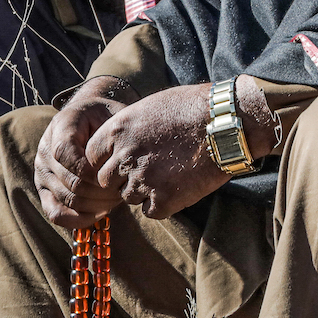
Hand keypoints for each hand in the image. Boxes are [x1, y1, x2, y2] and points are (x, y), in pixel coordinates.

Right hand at [34, 81, 131, 229]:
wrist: (90, 119)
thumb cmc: (106, 118)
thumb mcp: (113, 115)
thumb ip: (114, 133)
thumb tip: (121, 161)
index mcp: (61, 126)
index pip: (65, 153)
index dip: (91, 170)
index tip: (115, 174)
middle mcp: (45, 150)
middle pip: (70, 182)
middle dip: (101, 191)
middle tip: (124, 190)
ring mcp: (42, 172)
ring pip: (67, 200)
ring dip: (96, 205)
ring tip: (117, 199)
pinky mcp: (44, 191)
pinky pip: (56, 213)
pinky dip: (79, 219)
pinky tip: (101, 213)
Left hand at [86, 84, 230, 220]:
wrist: (226, 122)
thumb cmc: (192, 107)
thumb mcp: (150, 107)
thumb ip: (127, 129)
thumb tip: (117, 145)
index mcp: (116, 130)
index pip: (91, 157)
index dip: (106, 161)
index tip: (121, 161)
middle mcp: (124, 156)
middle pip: (107, 181)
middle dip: (122, 178)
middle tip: (149, 169)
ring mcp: (143, 180)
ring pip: (128, 197)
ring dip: (143, 191)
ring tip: (168, 173)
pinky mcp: (164, 200)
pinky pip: (150, 211)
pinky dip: (162, 204)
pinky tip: (178, 186)